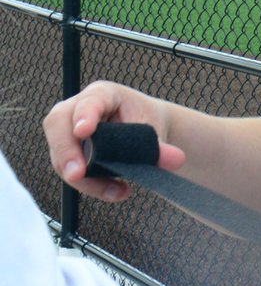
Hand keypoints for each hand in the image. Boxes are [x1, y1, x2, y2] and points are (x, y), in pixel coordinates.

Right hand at [42, 81, 184, 201]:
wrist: (142, 129)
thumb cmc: (144, 121)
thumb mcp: (154, 130)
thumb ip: (161, 146)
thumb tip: (176, 160)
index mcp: (104, 94)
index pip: (91, 100)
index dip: (85, 114)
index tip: (85, 131)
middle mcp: (77, 109)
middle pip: (58, 124)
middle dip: (66, 151)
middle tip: (77, 174)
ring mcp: (67, 131)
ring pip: (61, 155)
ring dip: (84, 178)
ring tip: (117, 191)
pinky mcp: (67, 153)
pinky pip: (70, 171)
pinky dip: (90, 185)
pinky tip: (116, 191)